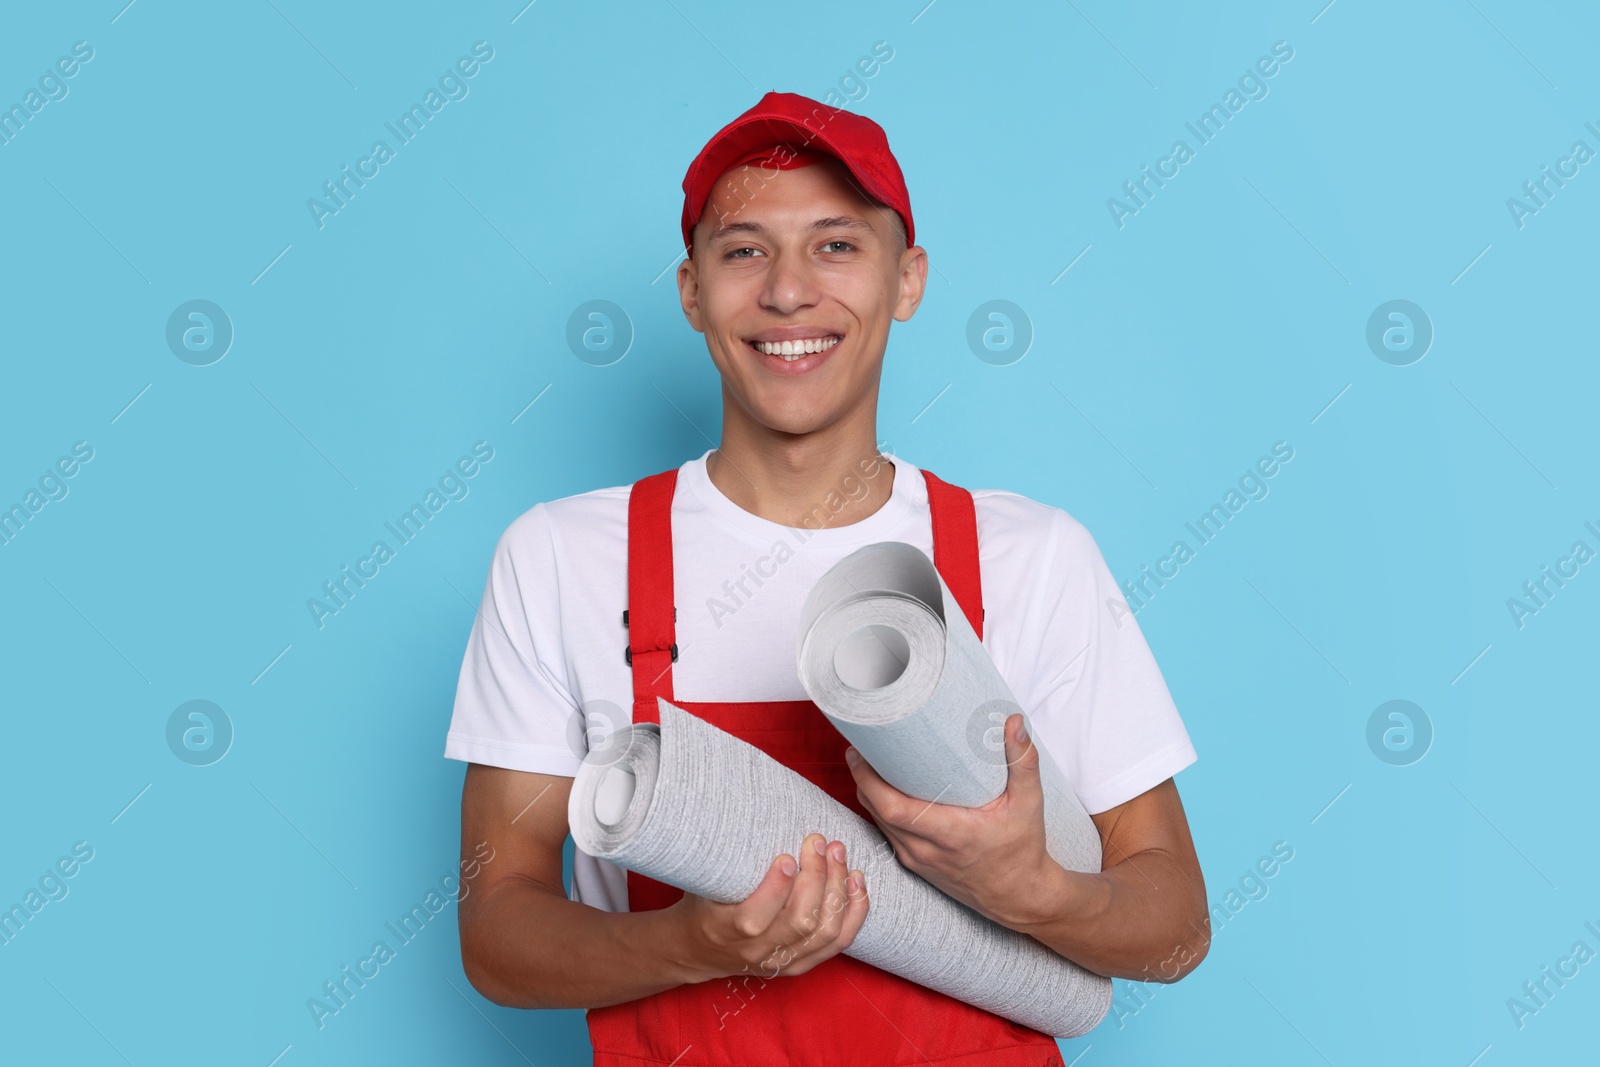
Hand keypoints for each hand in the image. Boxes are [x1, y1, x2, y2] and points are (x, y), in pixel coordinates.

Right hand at [671, 832, 868, 982]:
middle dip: (816, 877)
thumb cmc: (703, 905)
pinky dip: (854, 911)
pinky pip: (838, 942)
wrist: (699, 949)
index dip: (776, 888)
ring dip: (838, 888)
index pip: (754, 918)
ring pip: (824, 931)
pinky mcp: (801, 963)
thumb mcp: (704, 883)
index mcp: (725, 930)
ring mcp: (783, 961)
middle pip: (800, 921)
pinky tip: (856, 881)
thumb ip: (726, 861)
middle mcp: (757, 951)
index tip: (787, 856)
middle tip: (818, 842)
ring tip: (838, 853)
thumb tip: (749, 810)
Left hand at [846, 713, 1070, 927]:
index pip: (894, 809)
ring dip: (867, 794)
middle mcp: (927, 850)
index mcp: (951, 834)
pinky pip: (887, 834)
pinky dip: (879, 811)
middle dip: (862, 778)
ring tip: (866, 762)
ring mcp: (918, 860)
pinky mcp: (916, 865)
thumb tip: (1014, 722)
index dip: (870, 780)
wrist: (1018, 896)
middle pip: (877, 812)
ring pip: (878, 823)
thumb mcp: (1029, 804)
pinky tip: (881, 790)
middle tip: (859, 747)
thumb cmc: (1022, 849)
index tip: (862, 752)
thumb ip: (1023, 762)